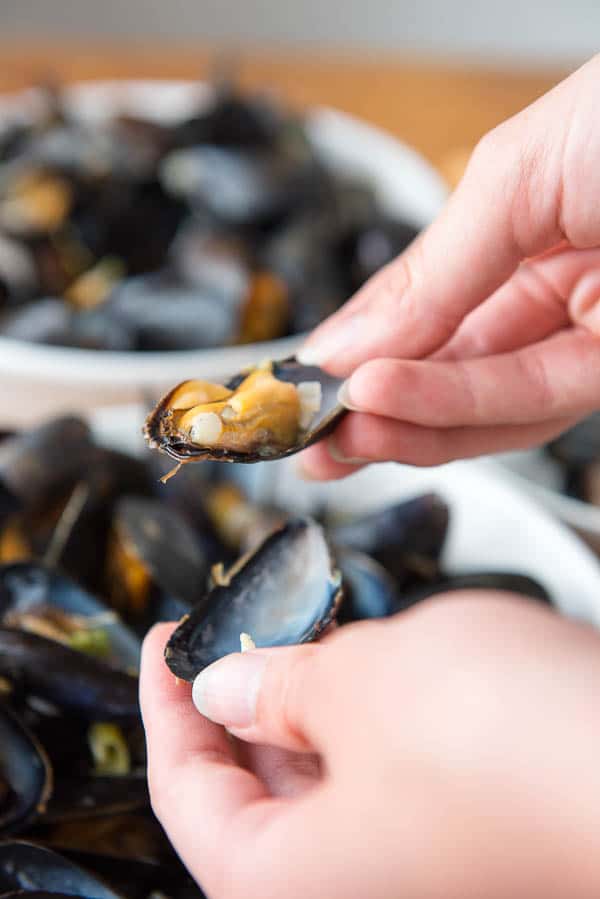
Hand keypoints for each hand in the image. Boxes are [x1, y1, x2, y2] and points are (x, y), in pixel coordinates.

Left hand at [140, 596, 599, 898]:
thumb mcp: (359, 683)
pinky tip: (371, 658)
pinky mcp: (465, 829)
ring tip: (300, 628)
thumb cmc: (505, 738)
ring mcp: (413, 862)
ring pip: (323, 778)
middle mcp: (351, 887)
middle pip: (254, 794)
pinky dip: (363, 715)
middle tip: (233, 624)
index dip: (164, 707)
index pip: (187, 796)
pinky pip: (384, 773)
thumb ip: (278, 686)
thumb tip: (227, 688)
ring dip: (303, 701)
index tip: (166, 640)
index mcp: (291, 882)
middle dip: (235, 700)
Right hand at [297, 54, 599, 478]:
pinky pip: (529, 400)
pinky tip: (389, 403)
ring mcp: (587, 339)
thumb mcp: (514, 178)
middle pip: (445, 372)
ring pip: (482, 405)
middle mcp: (550, 295)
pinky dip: (454, 404)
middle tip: (305, 435)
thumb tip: (347, 341)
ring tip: (338, 430)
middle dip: (371, 410)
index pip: (422, 309)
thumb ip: (432, 272)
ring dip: (404, 423)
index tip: (301, 379)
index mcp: (521, 235)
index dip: (358, 349)